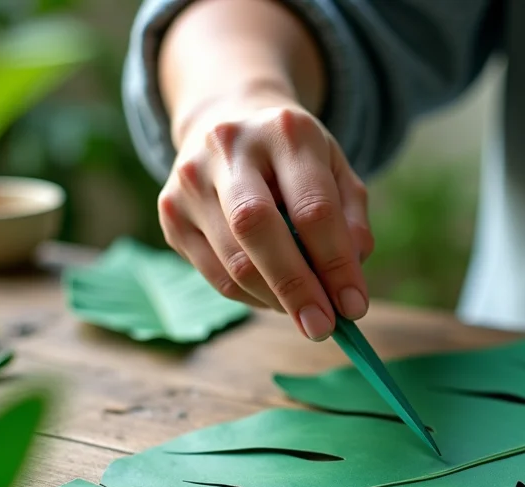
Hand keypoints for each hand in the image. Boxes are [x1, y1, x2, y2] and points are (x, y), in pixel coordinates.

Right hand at [158, 94, 373, 339]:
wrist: (227, 120)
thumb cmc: (295, 160)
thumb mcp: (337, 173)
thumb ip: (351, 223)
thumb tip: (348, 282)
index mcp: (285, 131)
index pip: (313, 208)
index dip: (336, 264)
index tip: (354, 307)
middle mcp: (229, 147)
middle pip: (258, 229)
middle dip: (295, 287)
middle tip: (322, 328)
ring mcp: (190, 179)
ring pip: (233, 261)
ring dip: (275, 299)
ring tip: (304, 310)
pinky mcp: (170, 211)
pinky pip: (215, 275)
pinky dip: (251, 296)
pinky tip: (273, 296)